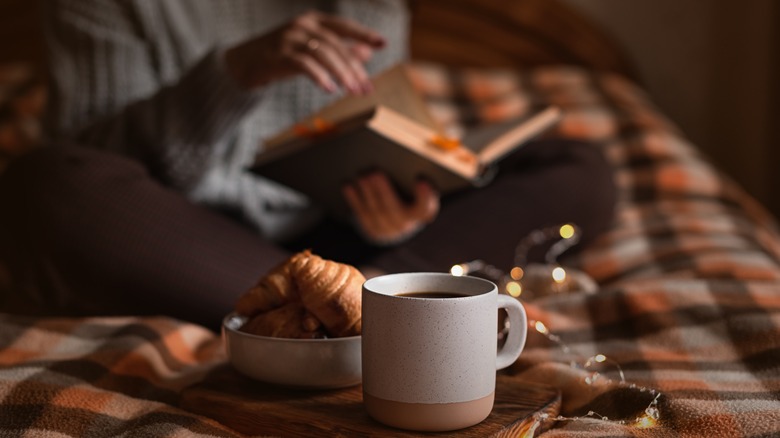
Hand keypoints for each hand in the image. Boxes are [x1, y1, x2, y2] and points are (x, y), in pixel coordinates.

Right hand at [224, 11, 385, 93]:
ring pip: (322, 54)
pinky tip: (329, 89)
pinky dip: (319, 76)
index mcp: (313, 21)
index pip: (343, 26)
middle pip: (335, 45)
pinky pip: (303, 64)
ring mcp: (289, 39)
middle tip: (367, 87)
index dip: (364, 34)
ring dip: (341, 74)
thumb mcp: (313, 51)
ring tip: (353, 91)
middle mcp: (302, 26)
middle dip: (354, 67)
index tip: (383, 43)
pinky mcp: (278, 55)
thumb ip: (338, 51)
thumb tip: (367, 53)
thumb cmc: (281, 56)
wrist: (243, 63)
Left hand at [343, 172, 439, 244]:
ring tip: (361, 176)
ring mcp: (389, 231)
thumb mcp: (413, 185)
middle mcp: (407, 225)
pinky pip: (362, 216)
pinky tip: (348, 185)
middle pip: (395, 210)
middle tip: (375, 173)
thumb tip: (397, 160)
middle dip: (384, 191)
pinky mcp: (373, 232)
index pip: (426, 207)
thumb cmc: (408, 192)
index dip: (424, 196)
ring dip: (367, 194)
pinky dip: (354, 200)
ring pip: (376, 213)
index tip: (420, 180)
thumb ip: (411, 175)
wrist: (397, 217)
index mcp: (424, 212)